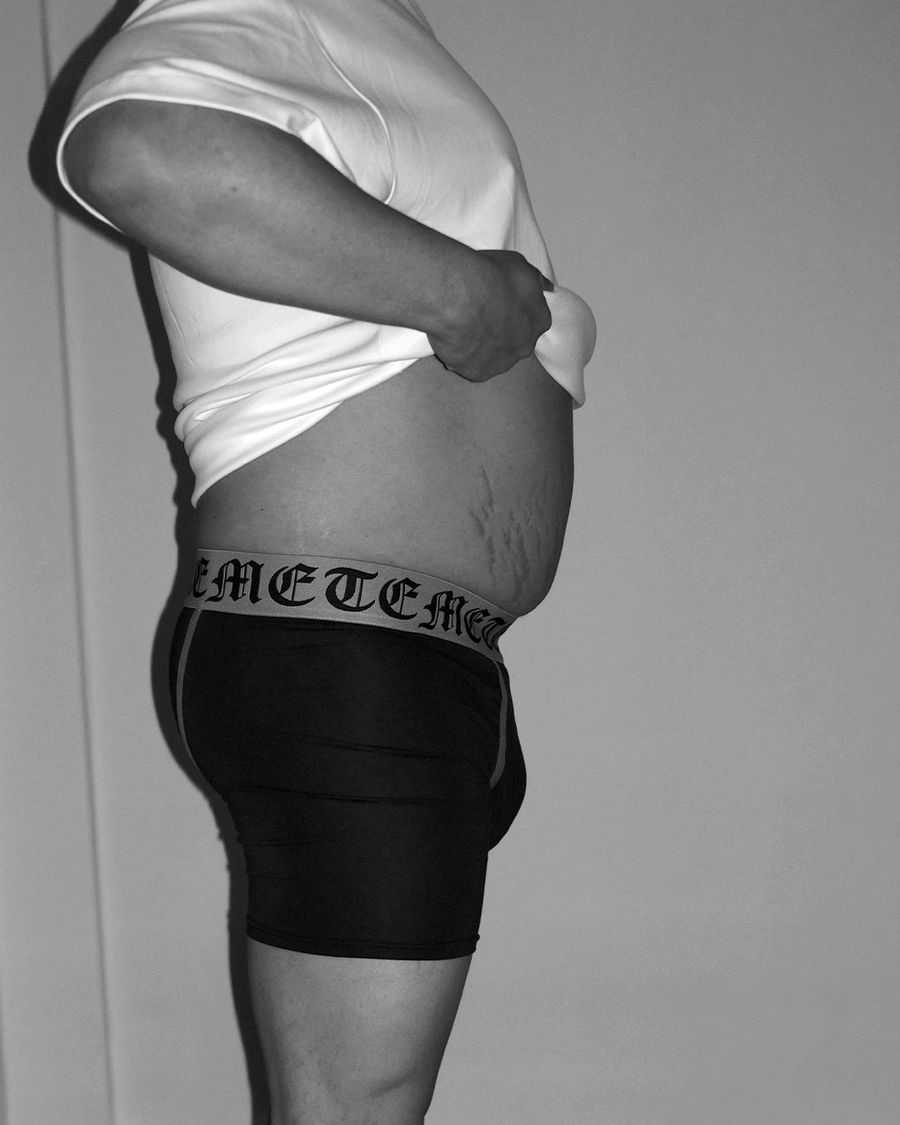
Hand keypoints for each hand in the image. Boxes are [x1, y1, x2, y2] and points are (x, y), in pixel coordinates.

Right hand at [427, 250, 553, 381]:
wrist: (459, 298)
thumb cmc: (491, 276)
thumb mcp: (520, 266)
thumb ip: (535, 281)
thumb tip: (547, 288)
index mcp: (539, 320)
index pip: (533, 320)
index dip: (515, 311)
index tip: (500, 303)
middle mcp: (525, 346)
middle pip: (515, 342)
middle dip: (501, 332)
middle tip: (480, 316)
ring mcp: (502, 363)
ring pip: (493, 356)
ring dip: (482, 346)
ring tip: (463, 328)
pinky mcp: (479, 373)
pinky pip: (472, 366)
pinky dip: (464, 356)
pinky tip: (454, 341)